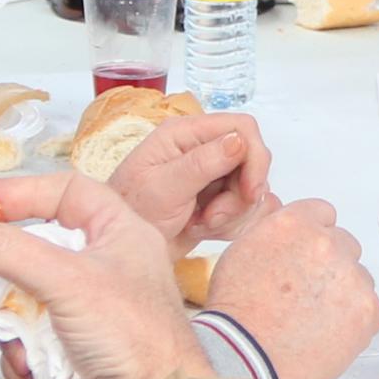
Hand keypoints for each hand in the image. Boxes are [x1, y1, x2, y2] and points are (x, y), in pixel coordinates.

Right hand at [0, 172, 205, 378]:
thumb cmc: (136, 339)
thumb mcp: (66, 280)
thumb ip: (4, 252)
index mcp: (120, 233)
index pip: (65, 191)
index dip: (21, 191)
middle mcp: (105, 266)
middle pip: (32, 250)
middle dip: (5, 275)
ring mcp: (87, 310)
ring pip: (23, 301)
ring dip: (14, 328)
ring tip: (26, 343)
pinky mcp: (73, 348)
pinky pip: (28, 341)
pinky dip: (25, 358)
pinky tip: (39, 371)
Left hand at [98, 112, 275, 247]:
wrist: (124, 250)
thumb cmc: (132, 214)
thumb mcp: (163, 188)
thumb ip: (202, 163)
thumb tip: (239, 140)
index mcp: (185, 134)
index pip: (241, 127)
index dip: (254, 158)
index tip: (249, 191)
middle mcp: (201, 148)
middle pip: (251, 160)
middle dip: (240, 194)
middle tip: (213, 216)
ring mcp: (211, 174)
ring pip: (251, 188)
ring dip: (233, 213)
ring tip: (200, 224)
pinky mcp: (217, 199)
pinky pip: (245, 209)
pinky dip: (232, 224)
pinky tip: (204, 229)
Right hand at [198, 195, 378, 378]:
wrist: (245, 356)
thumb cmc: (236, 314)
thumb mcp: (242, 252)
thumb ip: (274, 234)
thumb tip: (291, 233)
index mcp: (294, 224)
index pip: (323, 213)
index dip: (314, 236)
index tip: (308, 254)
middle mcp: (327, 244)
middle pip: (345, 245)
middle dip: (331, 265)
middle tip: (307, 293)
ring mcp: (351, 278)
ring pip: (359, 279)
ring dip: (344, 293)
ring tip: (312, 319)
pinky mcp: (368, 311)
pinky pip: (372, 311)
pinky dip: (356, 322)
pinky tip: (327, 334)